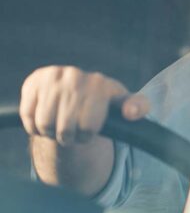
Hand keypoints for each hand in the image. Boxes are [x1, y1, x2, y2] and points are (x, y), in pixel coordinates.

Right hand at [20, 66, 149, 145]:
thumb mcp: (123, 105)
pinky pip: (28, 116)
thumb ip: (137, 107)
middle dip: (69, 137)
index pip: (89, 126)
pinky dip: (34, 126)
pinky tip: (45, 120)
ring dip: (51, 133)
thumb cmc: (103, 103)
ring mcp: (52, 76)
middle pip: (65, 129)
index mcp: (100, 83)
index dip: (87, 135)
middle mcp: (75, 75)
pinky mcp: (32, 82)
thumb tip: (131, 113)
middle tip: (73, 131)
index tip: (90, 130)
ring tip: (60, 125)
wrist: (75, 93)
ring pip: (45, 124)